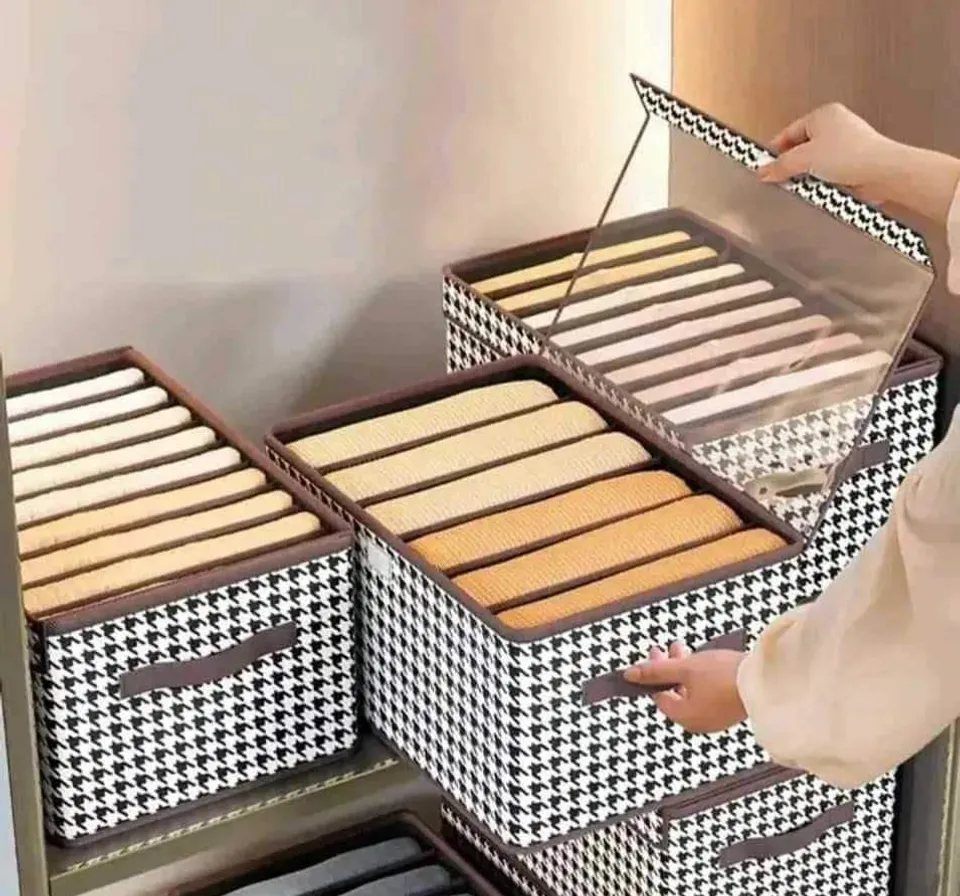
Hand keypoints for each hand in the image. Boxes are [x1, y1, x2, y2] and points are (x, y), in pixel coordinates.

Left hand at [623, 642, 746, 733]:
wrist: (766, 681)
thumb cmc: (724, 676)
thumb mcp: (684, 667)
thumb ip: (655, 670)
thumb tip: (630, 674)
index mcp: (683, 717)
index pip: (658, 695)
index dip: (653, 672)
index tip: (655, 653)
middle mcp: (697, 723)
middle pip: (674, 693)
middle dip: (669, 668)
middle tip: (670, 649)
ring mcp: (714, 719)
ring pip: (690, 692)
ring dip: (685, 671)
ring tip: (687, 651)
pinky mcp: (729, 711)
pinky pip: (706, 695)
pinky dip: (700, 679)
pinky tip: (703, 663)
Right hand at [757, 102, 900, 204]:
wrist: (882, 172)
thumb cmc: (850, 155)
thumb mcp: (804, 159)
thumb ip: (780, 166)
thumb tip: (763, 171)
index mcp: (823, 115)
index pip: (789, 133)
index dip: (774, 151)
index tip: (763, 167)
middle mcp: (835, 126)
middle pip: (800, 148)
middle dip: (790, 166)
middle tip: (779, 179)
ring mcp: (844, 145)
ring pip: (813, 163)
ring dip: (806, 176)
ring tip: (803, 185)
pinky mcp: (851, 164)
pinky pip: (826, 174)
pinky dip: (820, 182)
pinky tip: (818, 189)